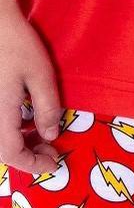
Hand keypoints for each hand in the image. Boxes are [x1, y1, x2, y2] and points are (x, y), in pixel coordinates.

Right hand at [0, 11, 60, 172]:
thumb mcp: (41, 76)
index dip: (34, 164)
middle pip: (2, 150)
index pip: (12, 154)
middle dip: (29, 155)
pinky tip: (27, 122)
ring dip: (20, 144)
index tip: (55, 164)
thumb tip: (51, 135)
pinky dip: (12, 130)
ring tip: (43, 137)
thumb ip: (47, 110)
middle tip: (52, 150)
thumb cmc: (15, 44)